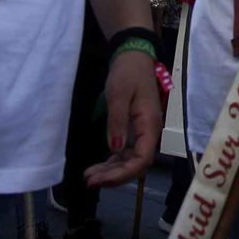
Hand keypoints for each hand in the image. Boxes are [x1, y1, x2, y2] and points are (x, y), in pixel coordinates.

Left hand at [84, 50, 162, 186]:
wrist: (133, 57)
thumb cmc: (128, 74)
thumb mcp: (118, 95)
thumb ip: (117, 122)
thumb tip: (115, 149)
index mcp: (149, 125)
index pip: (142, 159)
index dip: (123, 174)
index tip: (100, 179)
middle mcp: (149, 132)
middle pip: (136, 164)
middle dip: (114, 176)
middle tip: (89, 181)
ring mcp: (142, 132)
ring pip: (130, 160)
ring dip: (112, 171)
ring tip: (89, 176)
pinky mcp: (134, 129)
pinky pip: (126, 152)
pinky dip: (113, 161)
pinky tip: (98, 167)